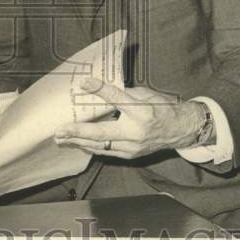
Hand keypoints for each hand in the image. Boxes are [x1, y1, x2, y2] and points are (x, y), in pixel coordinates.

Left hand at [53, 78, 209, 159]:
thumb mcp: (145, 94)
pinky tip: (79, 143)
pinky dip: (92, 146)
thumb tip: (101, 90)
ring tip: (62, 138)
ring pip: (101, 146)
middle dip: (78, 132)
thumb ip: (123, 94)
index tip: (85, 83)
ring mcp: (133, 147)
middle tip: (60, 131)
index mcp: (142, 111)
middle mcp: (136, 132)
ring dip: (79, 142)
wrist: (180, 130)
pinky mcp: (130, 155)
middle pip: (102, 133)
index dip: (100, 89)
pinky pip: (107, 151)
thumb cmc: (162, 107)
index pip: (117, 98)